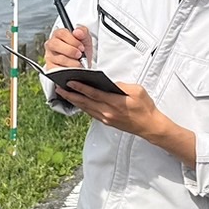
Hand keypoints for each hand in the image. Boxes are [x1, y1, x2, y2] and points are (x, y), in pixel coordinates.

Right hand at [46, 26, 90, 70]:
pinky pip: (57, 68)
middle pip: (55, 44)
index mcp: (59, 34)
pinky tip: (72, 68)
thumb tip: (77, 32)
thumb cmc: (81, 50)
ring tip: (78, 62)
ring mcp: (50, 56)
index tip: (81, 46)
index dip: (73, 40)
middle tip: (79, 55)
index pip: (61, 33)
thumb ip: (83, 32)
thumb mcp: (85, 38)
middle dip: (70, 50)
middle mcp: (52, 44)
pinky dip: (67, 69)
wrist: (84, 64)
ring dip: (71, 61)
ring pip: (58, 58)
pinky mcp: (50, 67)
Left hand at [60, 81, 196, 164]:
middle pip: (85, 102)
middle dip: (70, 95)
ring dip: (74, 101)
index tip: (70, 82)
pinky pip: (91, 113)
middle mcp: (108, 112)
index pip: (94, 94)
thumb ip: (121, 85)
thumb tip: (109, 83)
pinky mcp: (106, 122)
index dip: (80, 88)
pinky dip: (82, 107)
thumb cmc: (145, 108)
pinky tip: (77, 102)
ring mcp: (106, 118)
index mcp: (115, 103)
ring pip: (86, 108)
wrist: (150, 126)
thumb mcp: (137, 90)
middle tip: (59, 88)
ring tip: (64, 94)